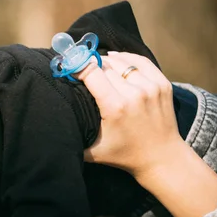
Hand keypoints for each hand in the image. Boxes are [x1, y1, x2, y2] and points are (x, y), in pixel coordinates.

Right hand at [78, 52, 186, 178]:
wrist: (161, 158)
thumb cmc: (124, 155)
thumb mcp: (92, 151)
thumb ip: (73, 135)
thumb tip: (54, 123)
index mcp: (115, 107)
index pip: (91, 73)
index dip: (78, 67)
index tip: (70, 68)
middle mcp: (134, 94)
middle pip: (105, 66)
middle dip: (91, 66)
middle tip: (82, 70)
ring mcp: (151, 87)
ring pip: (122, 62)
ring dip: (108, 62)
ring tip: (98, 65)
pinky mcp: (162, 84)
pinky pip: (141, 61)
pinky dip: (127, 58)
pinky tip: (116, 59)